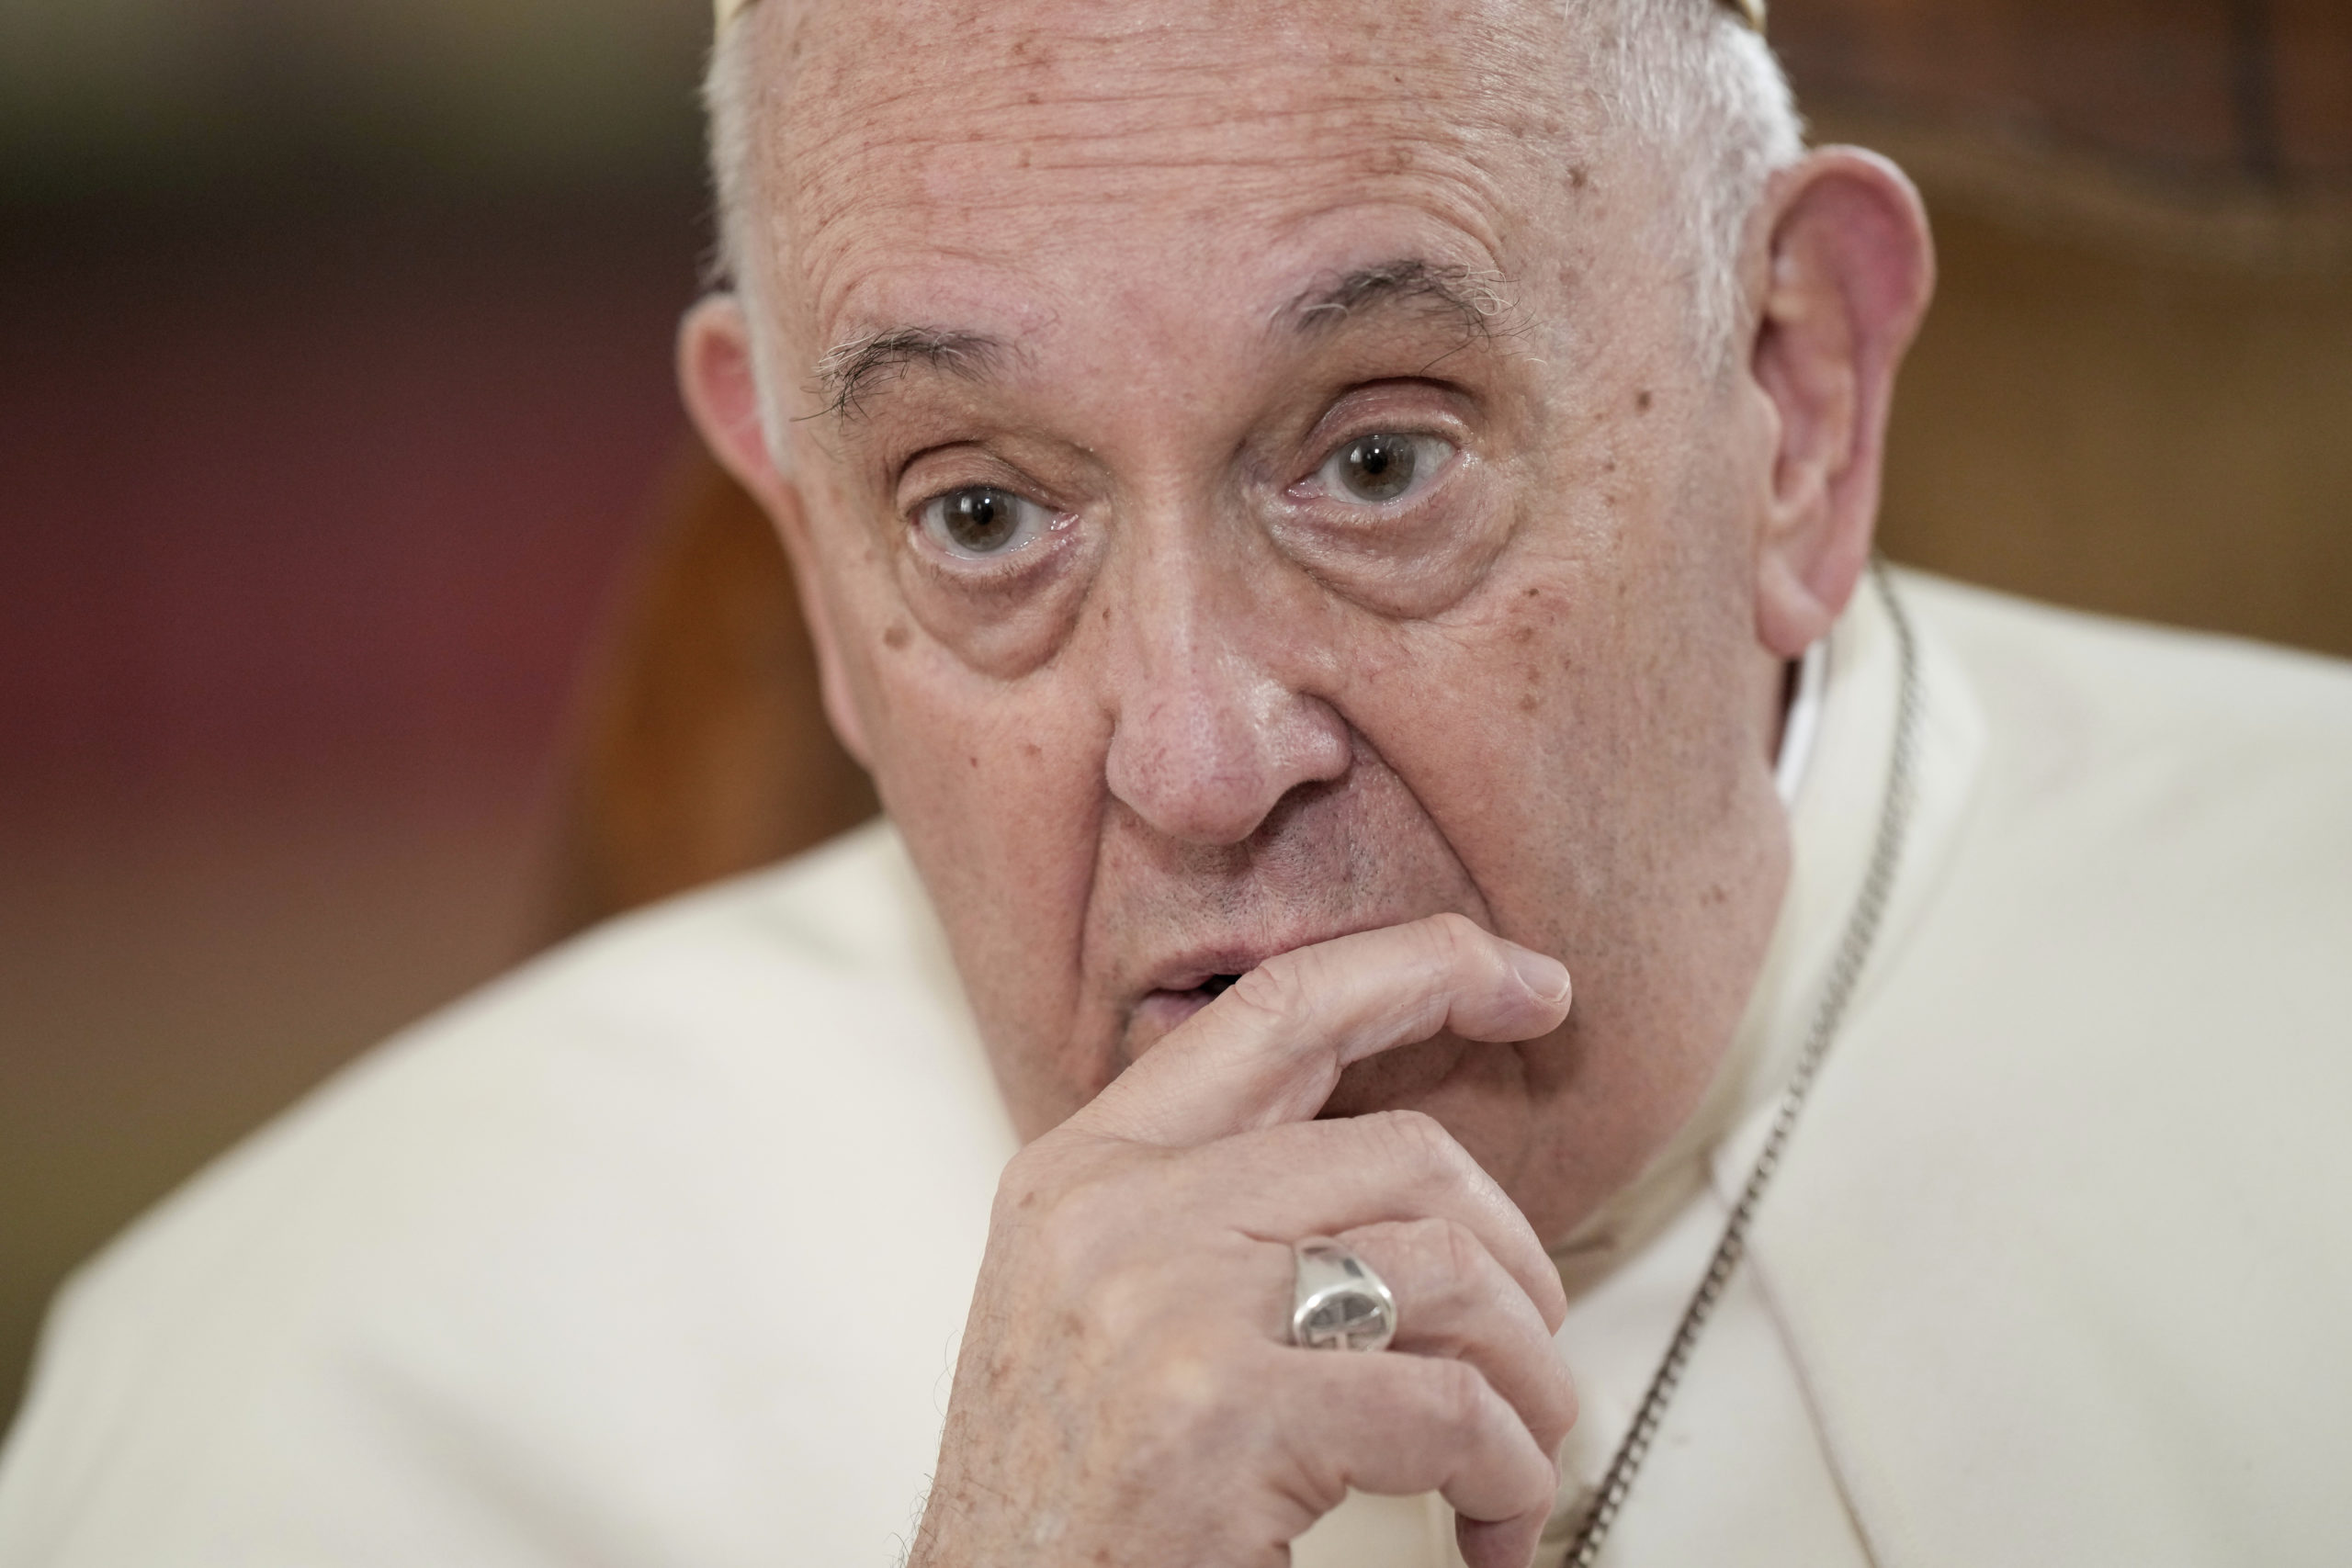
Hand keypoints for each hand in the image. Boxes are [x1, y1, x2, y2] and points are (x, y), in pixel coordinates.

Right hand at [909, 914, 1577, 1567]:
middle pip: (1407, 1153)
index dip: (1421, 968)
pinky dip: (1509, 1476)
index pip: (1275, 1012)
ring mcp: (1167, 1307)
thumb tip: (1400, 1183)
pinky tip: (1490, 1528)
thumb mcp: (1096, 1309)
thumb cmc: (1059, 1502)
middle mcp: (1118, 1214)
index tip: (1531, 981)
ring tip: (1519, 1459)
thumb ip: (1211, 1214)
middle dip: (1519, 1257)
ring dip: (1530, 1384)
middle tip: (1535, 1348)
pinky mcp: (1223, 1416)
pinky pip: (1452, 1410)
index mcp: (1085, 1171)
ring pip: (1453, 1274)